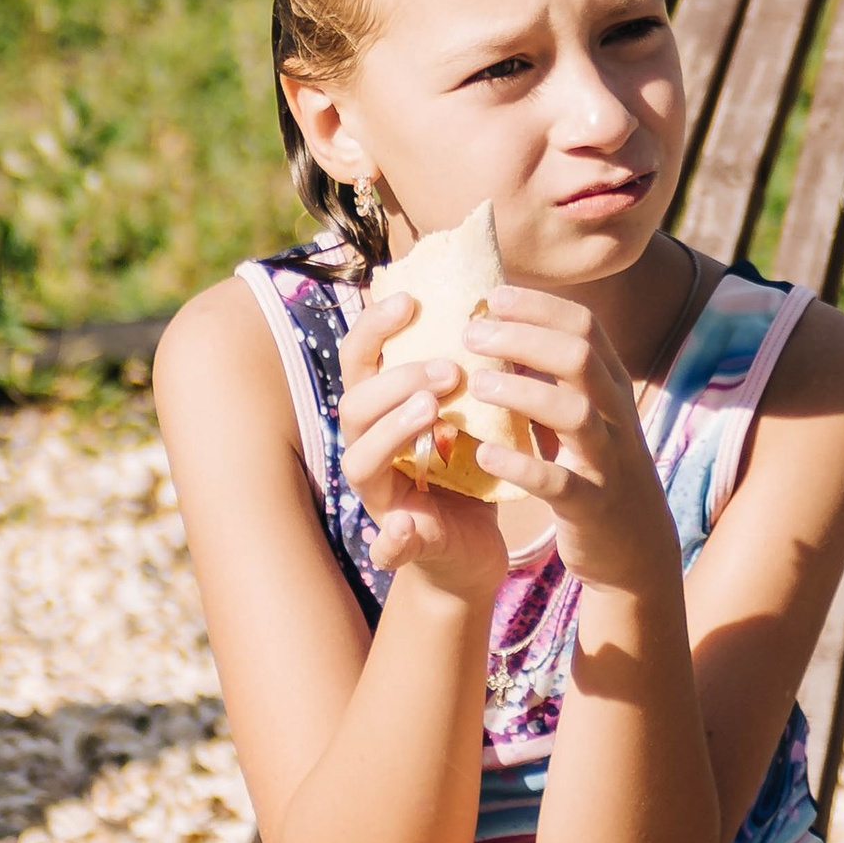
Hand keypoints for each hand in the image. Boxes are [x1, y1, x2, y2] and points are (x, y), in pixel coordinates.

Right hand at [336, 290, 507, 596]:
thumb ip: (468, 365)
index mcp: (383, 409)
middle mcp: (369, 447)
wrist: (474, 545)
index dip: (374, 326)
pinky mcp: (403, 542)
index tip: (410, 298)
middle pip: (353, 405)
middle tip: (448, 369)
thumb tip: (490, 297)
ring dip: (391, 432)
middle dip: (396, 380)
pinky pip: (385, 543)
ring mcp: (380, 496)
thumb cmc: (470, 465)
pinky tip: (406, 523)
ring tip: (433, 412)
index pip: (360, 358)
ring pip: (359, 461)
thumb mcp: (472, 407)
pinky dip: (391, 537)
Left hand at [459, 284, 679, 596]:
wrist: (636, 548)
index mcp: (610, 386)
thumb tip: (501, 325)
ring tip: (477, 383)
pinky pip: (560, 482)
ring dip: (523, 391)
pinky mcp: (592, 506)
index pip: (584, 326)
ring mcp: (607, 461)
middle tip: (472, 332)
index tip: (492, 295)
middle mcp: (615, 416)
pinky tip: (485, 455)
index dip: (539, 305)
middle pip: (579, 357)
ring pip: (575, 413)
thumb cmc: (594, 469)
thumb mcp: (585, 414)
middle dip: (525, 336)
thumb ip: (553, 375)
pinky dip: (523, 466)